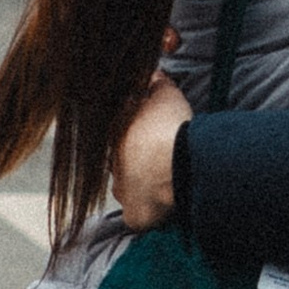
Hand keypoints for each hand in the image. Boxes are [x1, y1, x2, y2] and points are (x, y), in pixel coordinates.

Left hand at [113, 77, 190, 228]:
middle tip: (161, 160)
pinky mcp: (133, 214)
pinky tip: (161, 206)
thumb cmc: (169, 128)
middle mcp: (113, 164)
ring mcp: (121, 190)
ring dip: (141, 187)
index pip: (122, 136)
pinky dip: (148, 212)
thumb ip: (158, 84)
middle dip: (139, 162)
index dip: (140, 137)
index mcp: (116, 135)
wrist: (175, 163)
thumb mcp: (167, 96)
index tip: (155, 138)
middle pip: (123, 163)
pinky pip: (138, 215)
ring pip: (127, 189)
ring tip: (163, 183)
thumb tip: (154, 74)